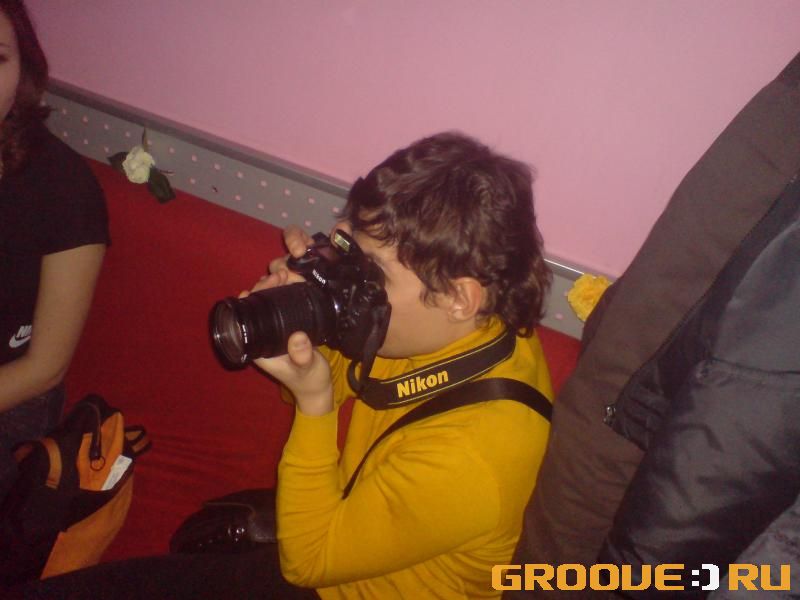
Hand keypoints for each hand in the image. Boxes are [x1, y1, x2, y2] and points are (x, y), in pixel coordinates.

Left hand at [242, 225, 333, 415]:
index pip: (247, 317)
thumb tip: (298, 337)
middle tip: (281, 275)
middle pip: (256, 306)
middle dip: (265, 287)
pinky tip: (294, 282)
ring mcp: (275, 330)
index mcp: (258, 346)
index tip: (262, 285)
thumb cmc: (309, 380)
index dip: (251, 299)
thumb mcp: (307, 369)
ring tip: (288, 274)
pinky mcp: (287, 327)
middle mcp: (262, 336)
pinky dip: (286, 292)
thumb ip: (302, 356)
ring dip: (276, 286)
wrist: (318, 387)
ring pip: (269, 303)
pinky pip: (282, 305)